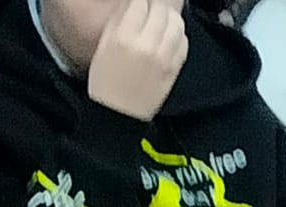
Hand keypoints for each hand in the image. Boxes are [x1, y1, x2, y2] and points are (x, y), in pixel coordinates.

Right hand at [88, 0, 187, 121]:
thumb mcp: (103, 48)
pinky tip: (168, 40)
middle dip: (154, 8)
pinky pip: (183, 42)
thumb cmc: (106, 85)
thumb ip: (118, 22)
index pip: (139, 4)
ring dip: (169, 19)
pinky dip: (177, 36)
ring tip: (161, 23)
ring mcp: (163, 58)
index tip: (138, 6)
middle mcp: (146, 46)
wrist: (118, 116)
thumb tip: (131, 4)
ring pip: (176, 23)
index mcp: (124, 39)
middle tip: (149, 13)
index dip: (139, 3)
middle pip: (160, 10)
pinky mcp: (174, 69)